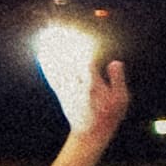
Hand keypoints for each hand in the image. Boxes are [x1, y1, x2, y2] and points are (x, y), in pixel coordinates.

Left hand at [51, 46, 135, 165]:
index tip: (78, 36)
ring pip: (58, 67)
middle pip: (68, 61)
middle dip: (63, 46)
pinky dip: (47, 65)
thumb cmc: (109, 115)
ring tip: (47, 38)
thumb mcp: (121, 99)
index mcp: (94, 85)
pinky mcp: (62, 94)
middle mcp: (78, 86)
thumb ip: (118, 79)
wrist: (91, 133)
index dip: (81, 48)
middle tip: (57, 32)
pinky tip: (43, 55)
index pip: (85, 61)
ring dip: (52, 52)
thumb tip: (114, 62)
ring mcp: (68, 90)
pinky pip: (53, 76)